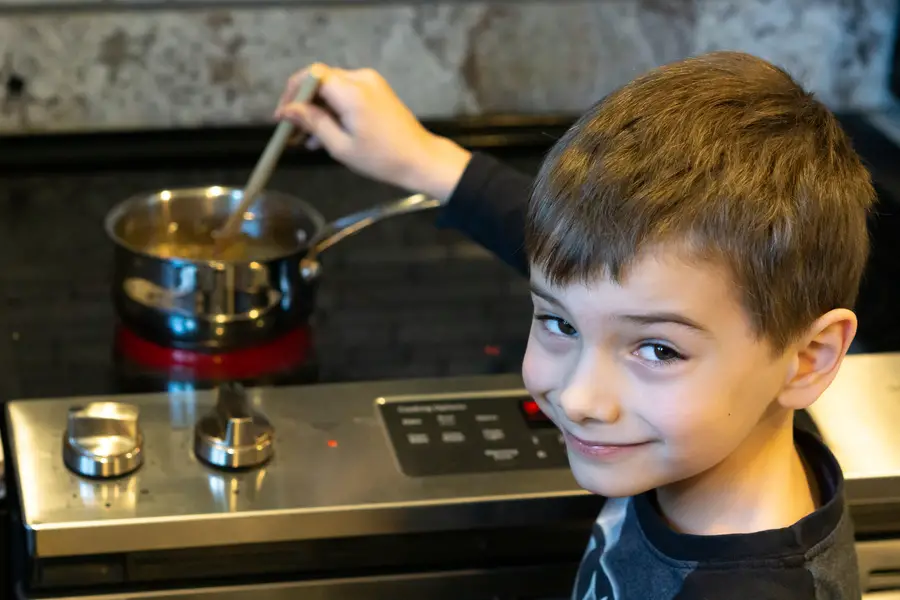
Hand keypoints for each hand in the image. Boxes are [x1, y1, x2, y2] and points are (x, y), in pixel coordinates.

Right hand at [275, 63, 471, 202]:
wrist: (421, 160)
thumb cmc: (381, 158)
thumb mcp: (341, 146)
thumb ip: (313, 123)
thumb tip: (287, 111)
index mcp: (352, 91)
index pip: (312, 76)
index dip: (292, 92)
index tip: (282, 116)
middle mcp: (361, 79)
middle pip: (321, 81)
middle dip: (303, 104)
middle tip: (290, 131)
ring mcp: (371, 83)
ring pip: (332, 89)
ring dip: (317, 110)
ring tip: (305, 140)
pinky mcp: (376, 91)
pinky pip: (346, 95)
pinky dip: (333, 111)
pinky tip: (324, 136)